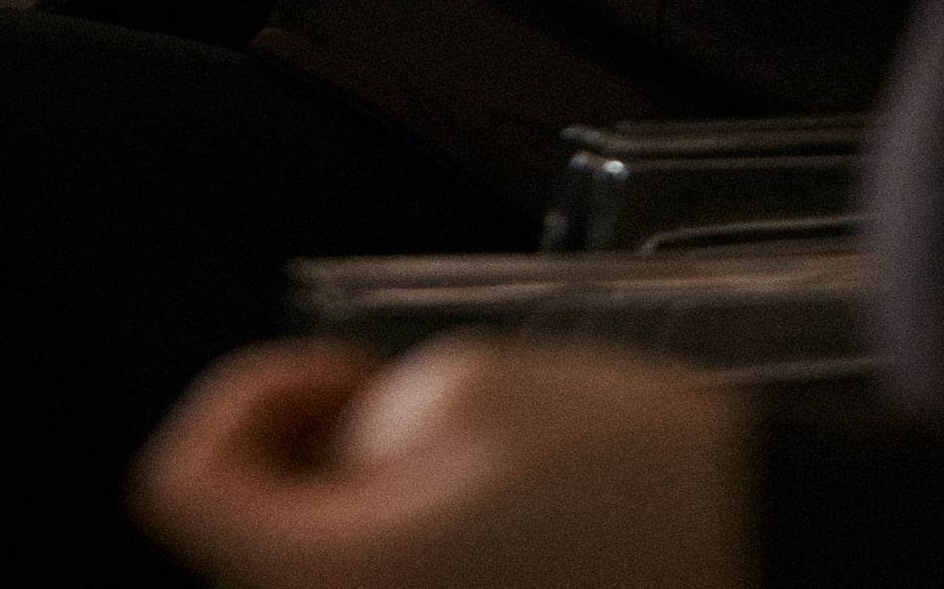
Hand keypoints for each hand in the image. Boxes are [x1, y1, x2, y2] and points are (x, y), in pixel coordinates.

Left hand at [133, 336, 753, 588]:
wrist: (765, 551)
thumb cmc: (627, 472)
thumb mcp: (462, 388)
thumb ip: (350, 429)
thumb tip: (321, 470)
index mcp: (336, 584)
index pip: (178, 487)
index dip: (246, 399)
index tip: (337, 376)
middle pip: (242, 544)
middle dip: (303, 459)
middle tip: (401, 413)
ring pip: (310, 579)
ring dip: (349, 515)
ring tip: (457, 469)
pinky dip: (403, 558)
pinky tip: (483, 525)